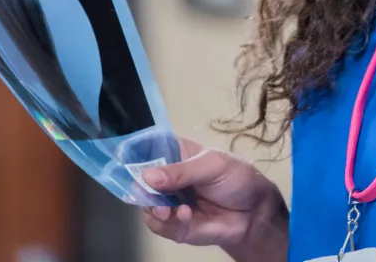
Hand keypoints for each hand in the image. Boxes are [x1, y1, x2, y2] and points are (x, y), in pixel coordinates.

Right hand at [141, 137, 288, 261]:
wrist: (254, 213)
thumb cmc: (236, 178)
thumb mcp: (213, 165)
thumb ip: (181, 172)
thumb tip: (147, 177)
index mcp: (176, 153)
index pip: (148, 149)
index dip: (133, 154)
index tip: (122, 160)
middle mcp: (168, 177)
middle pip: (140, 181)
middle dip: (142, 190)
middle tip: (152, 195)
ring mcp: (169, 202)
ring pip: (145, 206)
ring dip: (155, 209)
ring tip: (169, 210)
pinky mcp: (174, 225)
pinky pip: (159, 226)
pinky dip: (168, 223)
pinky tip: (185, 216)